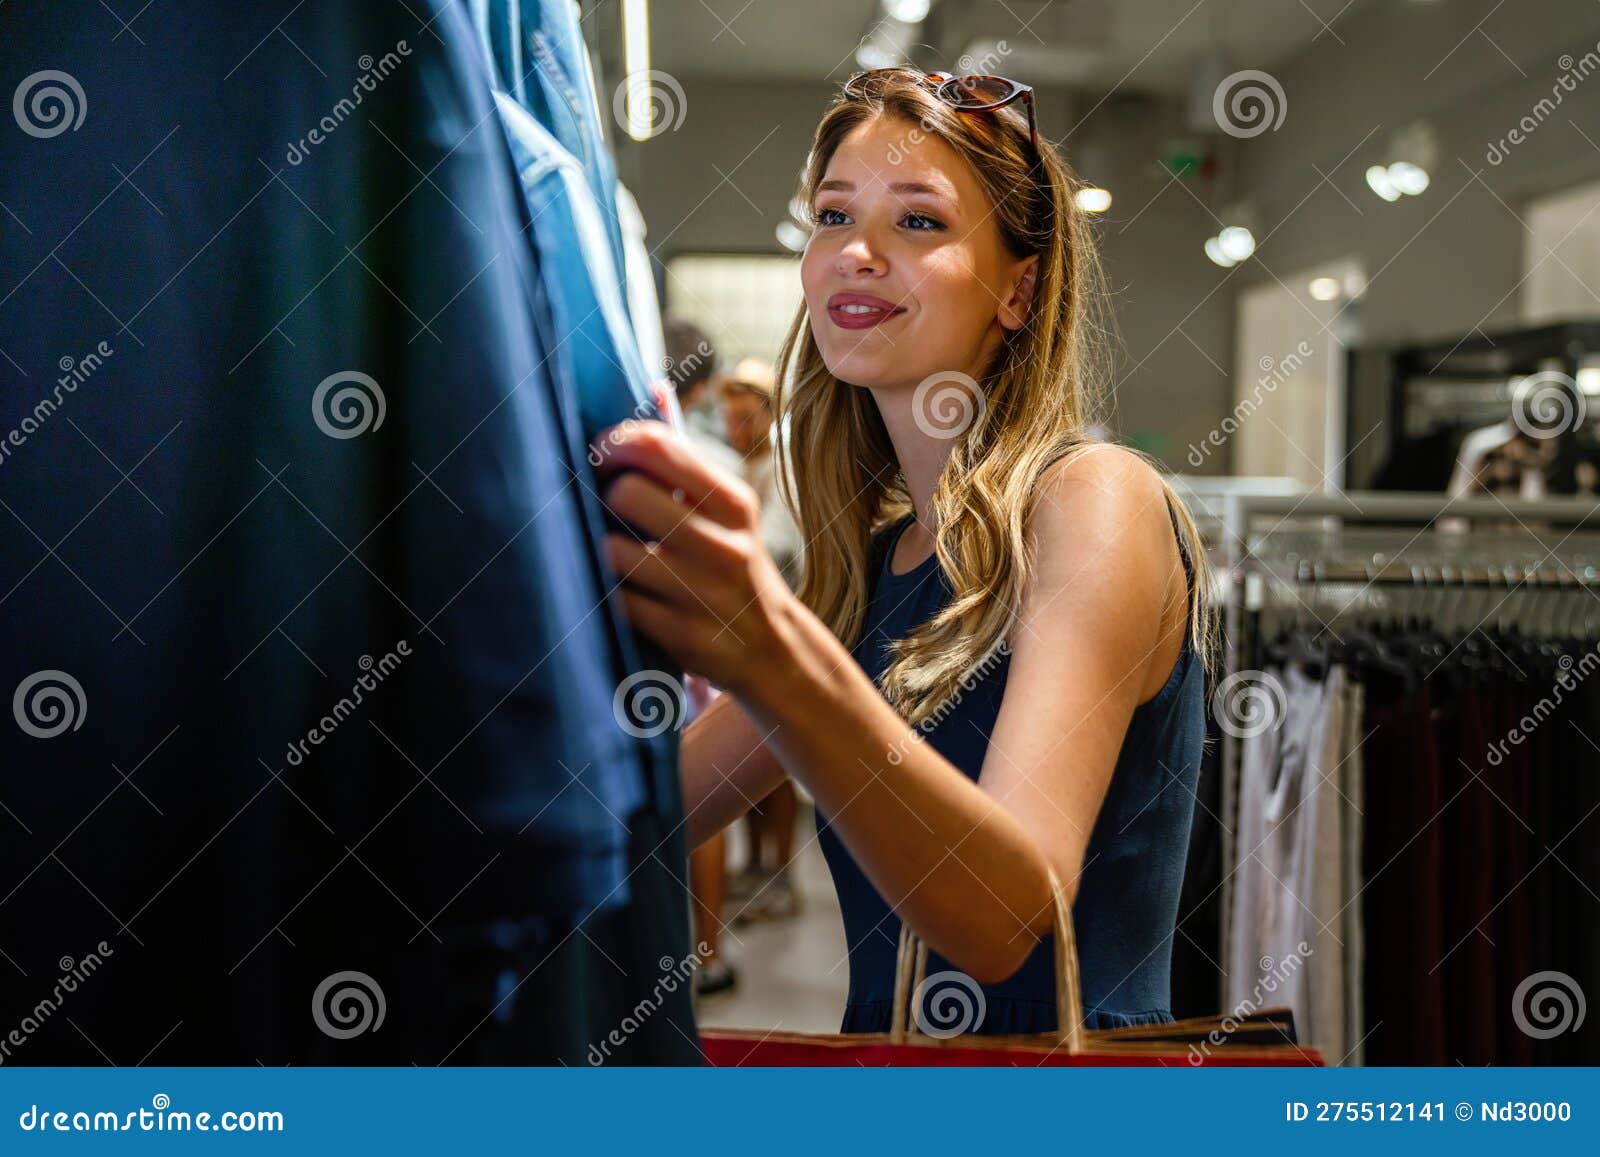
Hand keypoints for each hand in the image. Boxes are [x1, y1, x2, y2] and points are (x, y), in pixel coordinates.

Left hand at [593, 420, 798, 698]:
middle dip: (606, 501)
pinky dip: (613, 595)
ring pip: (614, 552)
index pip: (656, 446)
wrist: (772, 648)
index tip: (602, 455)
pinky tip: (627, 594)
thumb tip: (651, 389)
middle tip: (610, 512)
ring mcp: (704, 592)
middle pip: (627, 494)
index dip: (614, 444)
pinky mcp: (682, 636)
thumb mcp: (726, 511)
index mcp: (733, 501)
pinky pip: (618, 601)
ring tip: (618, 557)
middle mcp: (725, 543)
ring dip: (604, 553)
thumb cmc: (732, 566)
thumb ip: (683, 460)